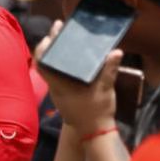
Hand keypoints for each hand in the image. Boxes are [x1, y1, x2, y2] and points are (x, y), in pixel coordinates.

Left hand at [34, 20, 122, 134]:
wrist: (95, 133)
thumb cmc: (97, 112)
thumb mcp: (105, 90)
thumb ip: (109, 70)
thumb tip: (116, 51)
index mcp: (60, 85)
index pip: (42, 64)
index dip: (43, 48)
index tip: (50, 35)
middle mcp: (55, 87)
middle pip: (46, 61)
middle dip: (51, 43)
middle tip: (58, 27)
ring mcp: (58, 91)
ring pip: (51, 67)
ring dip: (55, 53)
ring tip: (63, 37)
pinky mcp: (64, 94)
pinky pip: (57, 74)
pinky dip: (60, 63)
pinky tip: (69, 55)